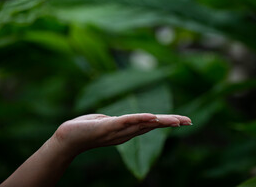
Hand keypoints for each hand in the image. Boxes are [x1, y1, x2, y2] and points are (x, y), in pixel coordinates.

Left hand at [53, 113, 191, 155]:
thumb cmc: (86, 128)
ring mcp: (117, 130)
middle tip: (188, 121)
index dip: (168, 122)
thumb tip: (128, 119)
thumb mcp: (107, 122)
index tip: (184, 120)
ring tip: (177, 120)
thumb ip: (120, 120)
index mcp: (127, 130)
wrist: (67, 138)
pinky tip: (151, 117)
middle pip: (152, 126)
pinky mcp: (107, 126)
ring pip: (143, 124)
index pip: (151, 124)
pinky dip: (139, 119)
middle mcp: (125, 133)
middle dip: (171, 123)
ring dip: (161, 121)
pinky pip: (125, 122)